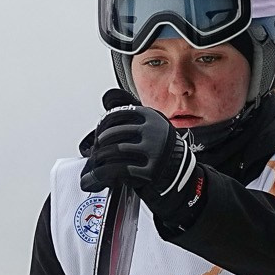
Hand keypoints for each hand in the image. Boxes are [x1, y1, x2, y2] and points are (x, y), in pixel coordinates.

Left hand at [78, 89, 196, 199]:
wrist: (180, 171)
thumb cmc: (162, 146)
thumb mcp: (152, 123)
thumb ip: (132, 111)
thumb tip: (108, 97)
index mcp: (150, 116)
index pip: (117, 115)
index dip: (103, 125)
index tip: (100, 133)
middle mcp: (151, 131)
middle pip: (112, 134)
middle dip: (99, 144)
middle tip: (95, 150)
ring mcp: (151, 151)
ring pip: (113, 151)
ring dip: (99, 159)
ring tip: (95, 163)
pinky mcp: (149, 171)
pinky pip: (118, 170)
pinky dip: (102, 174)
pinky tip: (97, 176)